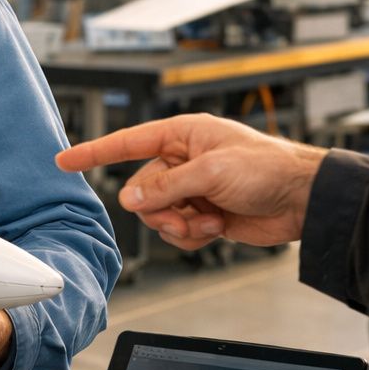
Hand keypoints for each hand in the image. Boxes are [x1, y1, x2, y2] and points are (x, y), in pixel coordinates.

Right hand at [54, 113, 326, 250]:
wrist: (304, 201)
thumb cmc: (269, 169)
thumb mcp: (212, 172)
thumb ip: (167, 186)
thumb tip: (131, 199)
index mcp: (182, 135)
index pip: (127, 143)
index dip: (93, 152)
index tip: (63, 160)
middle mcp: (183, 160)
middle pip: (141, 189)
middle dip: (160, 206)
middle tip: (187, 211)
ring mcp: (192, 189)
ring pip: (156, 214)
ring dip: (179, 223)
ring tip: (208, 219)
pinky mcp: (203, 213)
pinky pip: (177, 231)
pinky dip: (193, 234)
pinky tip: (217, 227)